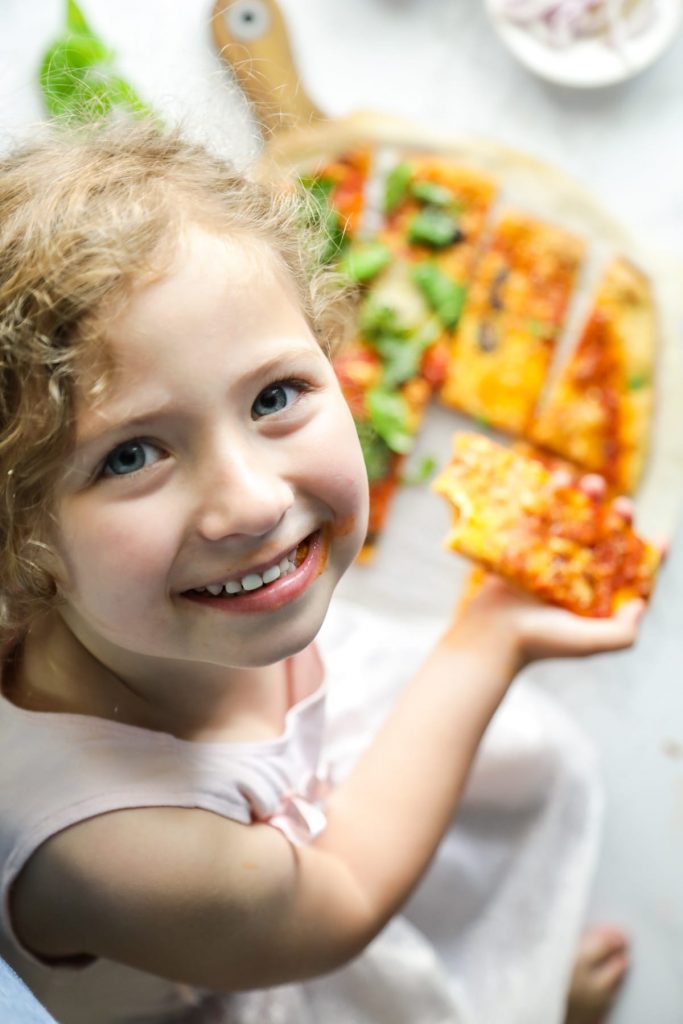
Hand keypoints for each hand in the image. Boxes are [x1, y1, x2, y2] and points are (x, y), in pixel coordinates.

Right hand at [445, 471, 664, 667]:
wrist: (491, 634)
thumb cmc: (540, 643)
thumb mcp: (588, 643)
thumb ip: (622, 634)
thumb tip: (641, 605)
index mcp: (598, 598)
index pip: (632, 574)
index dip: (650, 556)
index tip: (660, 539)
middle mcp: (578, 577)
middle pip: (606, 540)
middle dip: (619, 519)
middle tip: (623, 505)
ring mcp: (552, 560)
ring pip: (576, 522)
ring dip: (587, 500)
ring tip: (592, 482)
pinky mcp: (527, 547)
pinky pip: (543, 516)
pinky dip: (551, 496)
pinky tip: (560, 478)